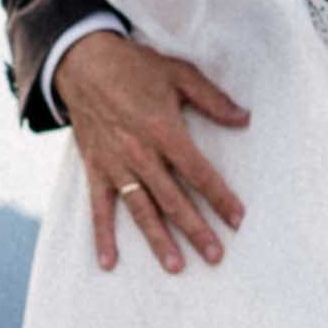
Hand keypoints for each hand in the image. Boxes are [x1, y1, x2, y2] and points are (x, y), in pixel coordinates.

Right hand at [53, 30, 251, 275]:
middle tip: (215, 255)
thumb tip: (244, 119)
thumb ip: (213, 99)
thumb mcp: (179, 73)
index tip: (238, 220)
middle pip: (174, 200)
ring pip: (141, 210)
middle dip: (196, 230)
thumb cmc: (134, 66)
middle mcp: (141, 154)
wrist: (82, 61)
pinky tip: (109, 262)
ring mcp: (116, 165)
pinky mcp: (95, 169)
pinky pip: (99, 208)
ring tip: (175, 266)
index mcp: (164, 131)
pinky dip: (102, 235)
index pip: (199, 172)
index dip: (220, 197)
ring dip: (158, 240)